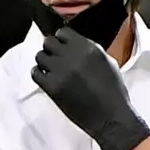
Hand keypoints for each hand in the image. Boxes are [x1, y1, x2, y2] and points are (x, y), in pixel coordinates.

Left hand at [31, 27, 149, 149]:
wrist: (111, 117)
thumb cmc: (114, 92)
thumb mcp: (108, 62)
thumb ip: (89, 51)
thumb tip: (74, 46)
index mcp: (88, 48)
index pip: (63, 32)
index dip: (61, 40)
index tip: (63, 47)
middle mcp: (72, 56)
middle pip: (48, 42)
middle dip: (51, 49)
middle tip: (55, 59)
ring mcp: (60, 71)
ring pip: (39, 56)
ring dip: (44, 62)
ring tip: (51, 70)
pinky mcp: (52, 87)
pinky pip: (35, 73)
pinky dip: (38, 74)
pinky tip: (46, 79)